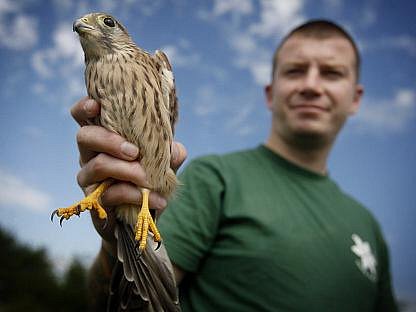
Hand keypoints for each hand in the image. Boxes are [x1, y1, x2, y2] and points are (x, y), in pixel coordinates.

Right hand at [71, 97, 186, 252]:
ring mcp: (89, 179)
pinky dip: (135, 195)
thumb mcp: (163, 163)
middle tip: (134, 151)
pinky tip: (158, 200)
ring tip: (148, 178)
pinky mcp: (95, 202)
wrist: (143, 217)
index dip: (84, 108)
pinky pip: (110, 194)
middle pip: (84, 137)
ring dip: (126, 170)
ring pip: (97, 166)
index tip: (96, 104)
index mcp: (104, 138)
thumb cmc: (149, 180)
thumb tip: (174, 149)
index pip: (83, 117)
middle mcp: (90, 155)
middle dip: (109, 140)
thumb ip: (169, 153)